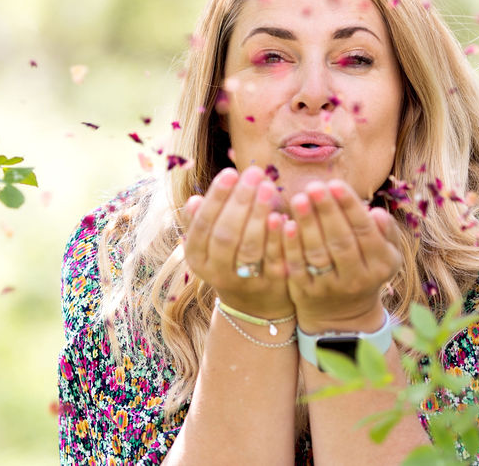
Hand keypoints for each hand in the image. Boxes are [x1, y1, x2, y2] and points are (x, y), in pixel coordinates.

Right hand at [181, 166, 292, 318]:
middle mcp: (217, 273)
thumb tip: (194, 200)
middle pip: (226, 235)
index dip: (216, 198)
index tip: (231, 171)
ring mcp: (245, 282)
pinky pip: (275, 258)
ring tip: (268, 186)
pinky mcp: (272, 285)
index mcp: (197, 258)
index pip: (203, 225)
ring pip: (250, 247)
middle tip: (254, 172)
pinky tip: (283, 215)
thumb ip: (200, 221)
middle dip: (240, 201)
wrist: (254, 305)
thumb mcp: (207, 244)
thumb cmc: (228, 259)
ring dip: (259, 215)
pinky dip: (277, 236)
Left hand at [282, 179, 401, 332]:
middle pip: (341, 242)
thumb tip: (377, 212)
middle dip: (327, 212)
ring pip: (318, 254)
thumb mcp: (386, 253)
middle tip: (314, 186)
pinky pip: (297, 267)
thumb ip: (386, 231)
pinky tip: (285, 224)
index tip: (335, 183)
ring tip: (299, 198)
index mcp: (380, 265)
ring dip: (307, 225)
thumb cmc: (366, 268)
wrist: (343, 315)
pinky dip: (291, 246)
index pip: (365, 231)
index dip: (350, 207)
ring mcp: (330, 288)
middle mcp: (357, 279)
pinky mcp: (306, 293)